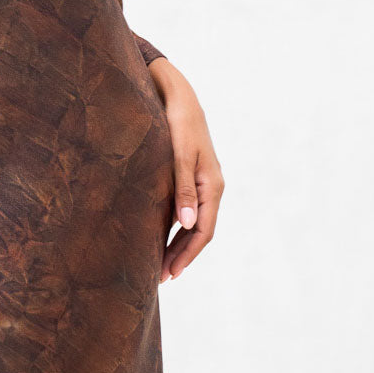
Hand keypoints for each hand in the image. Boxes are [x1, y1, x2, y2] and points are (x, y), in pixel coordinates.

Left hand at [146, 59, 224, 283]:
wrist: (179, 95)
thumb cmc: (178, 123)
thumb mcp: (179, 155)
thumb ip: (183, 189)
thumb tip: (187, 223)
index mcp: (213, 186)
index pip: (203, 231)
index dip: (188, 254)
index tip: (171, 273)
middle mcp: (212, 187)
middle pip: (199, 231)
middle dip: (182, 255)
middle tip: (161, 277)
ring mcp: (203, 183)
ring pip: (193, 222)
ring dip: (178, 244)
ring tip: (160, 264)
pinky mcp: (192, 176)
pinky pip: (187, 209)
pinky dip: (175, 226)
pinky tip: (161, 234)